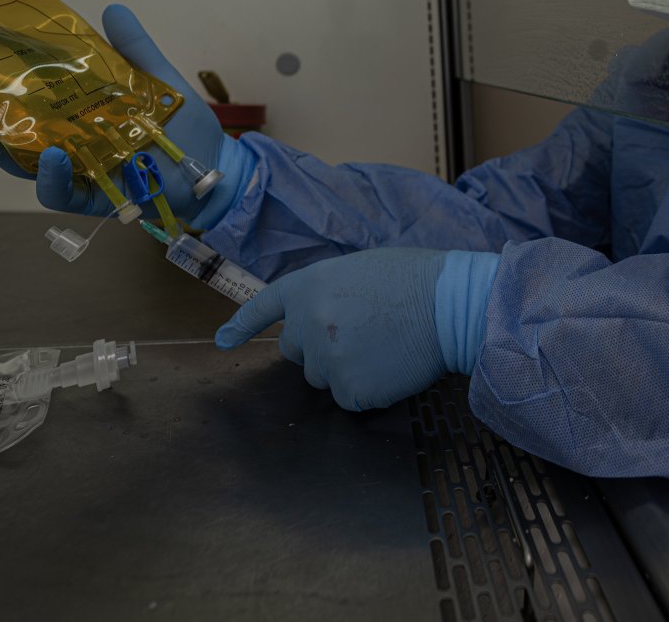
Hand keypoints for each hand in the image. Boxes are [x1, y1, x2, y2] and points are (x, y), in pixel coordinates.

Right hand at [0, 4, 243, 226]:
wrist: (214, 167)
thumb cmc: (181, 125)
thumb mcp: (155, 78)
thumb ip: (133, 48)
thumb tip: (112, 7)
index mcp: (69, 110)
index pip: (15, 93)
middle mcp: (62, 140)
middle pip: (1, 128)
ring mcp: (73, 171)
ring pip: (19, 162)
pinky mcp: (91, 198)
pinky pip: (62, 191)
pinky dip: (55, 176)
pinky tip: (55, 155)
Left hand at [214, 248, 500, 410]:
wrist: (447, 305)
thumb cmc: (413, 280)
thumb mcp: (358, 269)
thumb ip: (328, 294)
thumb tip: (322, 317)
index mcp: (307, 285)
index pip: (264, 307)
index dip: (241, 325)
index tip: (221, 341)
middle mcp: (306, 323)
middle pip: (294, 351)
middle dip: (317, 348)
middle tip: (359, 334)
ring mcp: (325, 359)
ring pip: (323, 378)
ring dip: (345, 369)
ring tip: (384, 347)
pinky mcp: (348, 389)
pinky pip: (349, 399)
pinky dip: (369, 389)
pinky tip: (392, 367)